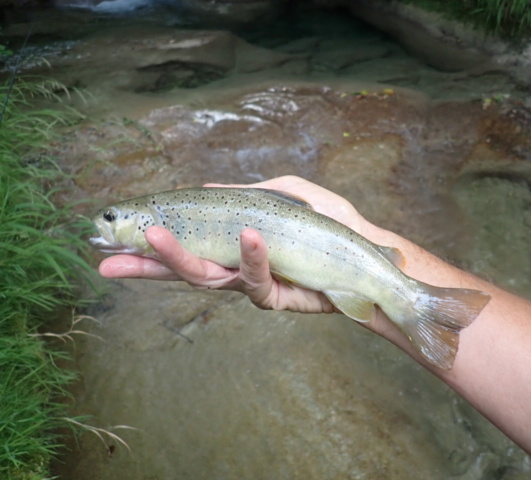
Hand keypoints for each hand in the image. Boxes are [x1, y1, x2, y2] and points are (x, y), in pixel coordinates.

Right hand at [97, 176, 370, 313]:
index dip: (153, 241)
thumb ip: (246, 192)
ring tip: (153, 236)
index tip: (118, 231)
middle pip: (183, 268)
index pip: (186, 243)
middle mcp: (236, 266)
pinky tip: (248, 232)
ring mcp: (253, 283)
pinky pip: (255, 278)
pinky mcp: (276, 297)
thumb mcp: (286, 195)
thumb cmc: (329, 225)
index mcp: (233, 243)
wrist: (368, 256)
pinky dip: (251, 254)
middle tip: (107, 263)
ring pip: (208, 278)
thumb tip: (203, 189)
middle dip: (145, 266)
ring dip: (178, 258)